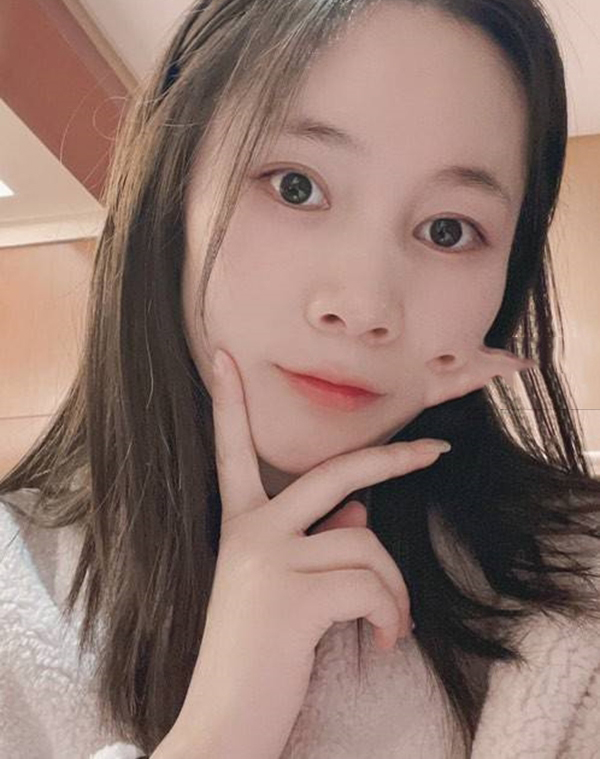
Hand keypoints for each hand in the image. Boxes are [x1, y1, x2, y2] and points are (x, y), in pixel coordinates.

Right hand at [168, 349, 450, 758]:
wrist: (222, 727)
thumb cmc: (256, 658)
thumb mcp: (280, 590)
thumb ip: (316, 541)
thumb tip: (360, 510)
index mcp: (239, 527)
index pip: (231, 452)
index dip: (229, 403)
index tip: (224, 357)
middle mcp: (249, 532)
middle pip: (334, 473)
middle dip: (393, 459)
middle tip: (435, 450)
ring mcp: (268, 560)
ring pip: (366, 542)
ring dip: (394, 589)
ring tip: (389, 624)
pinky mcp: (293, 595)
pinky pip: (371, 585)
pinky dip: (390, 615)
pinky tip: (381, 642)